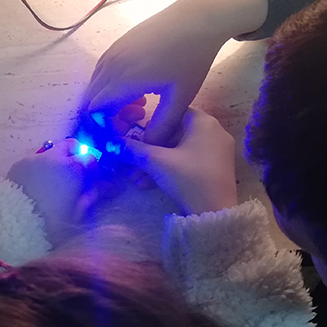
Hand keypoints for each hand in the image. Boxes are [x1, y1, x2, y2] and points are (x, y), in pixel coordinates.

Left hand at [8, 140, 117, 246]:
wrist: (12, 223)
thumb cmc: (50, 222)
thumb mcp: (76, 213)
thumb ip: (91, 194)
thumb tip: (103, 185)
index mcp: (72, 169)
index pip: (90, 158)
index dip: (92, 168)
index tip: (91, 179)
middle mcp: (54, 157)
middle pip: (70, 145)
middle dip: (75, 155)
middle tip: (75, 174)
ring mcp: (34, 158)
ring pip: (51, 151)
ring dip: (57, 161)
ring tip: (54, 182)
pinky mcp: (19, 163)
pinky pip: (35, 160)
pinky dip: (41, 167)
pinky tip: (38, 184)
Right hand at [84, 0, 268, 145]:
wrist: (198, 18)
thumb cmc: (192, 58)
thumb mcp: (180, 99)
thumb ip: (161, 127)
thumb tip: (146, 147)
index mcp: (124, 81)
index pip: (96, 112)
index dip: (106, 128)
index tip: (127, 133)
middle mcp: (111, 66)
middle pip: (90, 100)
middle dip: (106, 117)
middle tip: (133, 121)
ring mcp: (111, 52)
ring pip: (94, 86)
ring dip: (108, 102)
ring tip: (140, 105)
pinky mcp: (116, 44)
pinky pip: (101, 72)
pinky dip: (110, 86)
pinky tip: (138, 88)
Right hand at [118, 108, 237, 215]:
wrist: (214, 213)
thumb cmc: (187, 178)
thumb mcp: (155, 162)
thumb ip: (132, 149)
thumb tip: (109, 143)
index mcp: (204, 122)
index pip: (171, 113)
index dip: (150, 126)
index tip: (136, 141)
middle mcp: (214, 131)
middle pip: (173, 134)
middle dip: (149, 152)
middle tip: (131, 165)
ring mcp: (217, 151)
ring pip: (178, 151)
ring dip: (155, 164)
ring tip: (137, 180)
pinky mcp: (216, 168)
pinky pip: (188, 161)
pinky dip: (170, 169)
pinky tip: (150, 185)